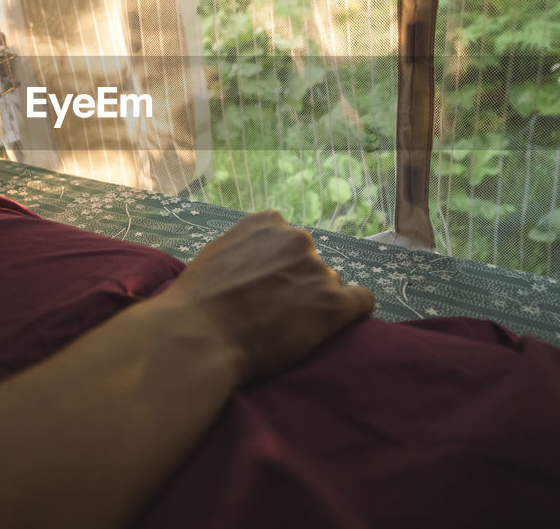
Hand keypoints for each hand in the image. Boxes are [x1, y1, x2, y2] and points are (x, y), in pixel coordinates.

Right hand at [160, 210, 374, 381]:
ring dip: (314, 303)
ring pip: (329, 286)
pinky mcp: (334, 303)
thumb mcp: (217, 253)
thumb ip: (246, 247)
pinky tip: (338, 324)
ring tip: (288, 329)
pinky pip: (362, 301)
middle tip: (275, 313)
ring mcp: (318, 270)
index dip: (280, 268)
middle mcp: (298, 239)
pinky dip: (354, 311)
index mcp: (268, 223)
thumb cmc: (197, 301)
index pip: (288, 242)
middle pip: (310, 263)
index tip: (267, 288)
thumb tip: (258, 257)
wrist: (200, 335)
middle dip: (298, 284)